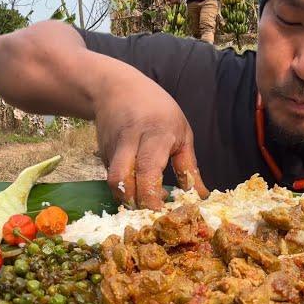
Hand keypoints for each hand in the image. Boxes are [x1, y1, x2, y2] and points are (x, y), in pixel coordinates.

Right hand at [93, 71, 208, 209]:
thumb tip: (201, 196)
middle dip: (134, 203)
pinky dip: (123, 189)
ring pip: (112, 182)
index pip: (148, 169)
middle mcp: (129, 141)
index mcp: (155, 134)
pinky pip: (111, 177)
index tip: (162, 213)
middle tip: (151, 216)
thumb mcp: (181, 132)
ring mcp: (111, 147)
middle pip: (122, 179)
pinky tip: (135, 190)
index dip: (151, 195)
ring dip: (126, 199)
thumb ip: (189, 167)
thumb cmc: (158, 110)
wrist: (116, 88)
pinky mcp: (101, 153)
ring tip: (144, 205)